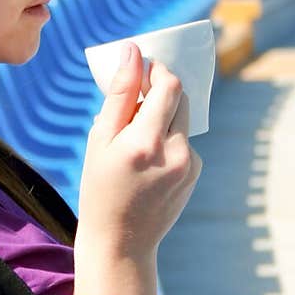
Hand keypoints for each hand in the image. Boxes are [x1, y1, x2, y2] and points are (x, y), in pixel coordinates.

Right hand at [76, 42, 201, 265]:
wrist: (120, 241)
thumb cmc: (100, 188)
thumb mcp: (100, 140)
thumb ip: (120, 95)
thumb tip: (134, 52)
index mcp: (146, 142)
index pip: (168, 86)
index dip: (157, 71)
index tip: (141, 69)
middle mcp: (175, 152)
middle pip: (179, 98)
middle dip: (159, 92)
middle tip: (132, 103)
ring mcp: (190, 164)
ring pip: (181, 119)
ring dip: (162, 118)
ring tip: (134, 142)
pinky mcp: (195, 173)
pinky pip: (183, 141)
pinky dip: (167, 141)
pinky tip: (146, 164)